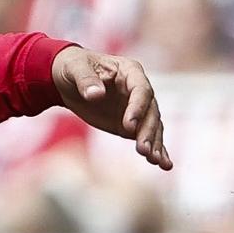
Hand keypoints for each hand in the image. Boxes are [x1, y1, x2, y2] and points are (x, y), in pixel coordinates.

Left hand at [52, 46, 171, 169]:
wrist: (70, 79)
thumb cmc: (74, 67)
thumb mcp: (75, 68)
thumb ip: (86, 80)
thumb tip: (95, 94)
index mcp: (130, 71)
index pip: (141, 90)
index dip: (137, 108)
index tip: (129, 126)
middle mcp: (139, 89)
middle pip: (151, 111)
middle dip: (148, 132)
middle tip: (143, 150)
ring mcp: (138, 108)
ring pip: (152, 126)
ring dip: (155, 144)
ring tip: (156, 161)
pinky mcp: (132, 125)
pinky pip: (147, 137)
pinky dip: (157, 151)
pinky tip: (164, 165)